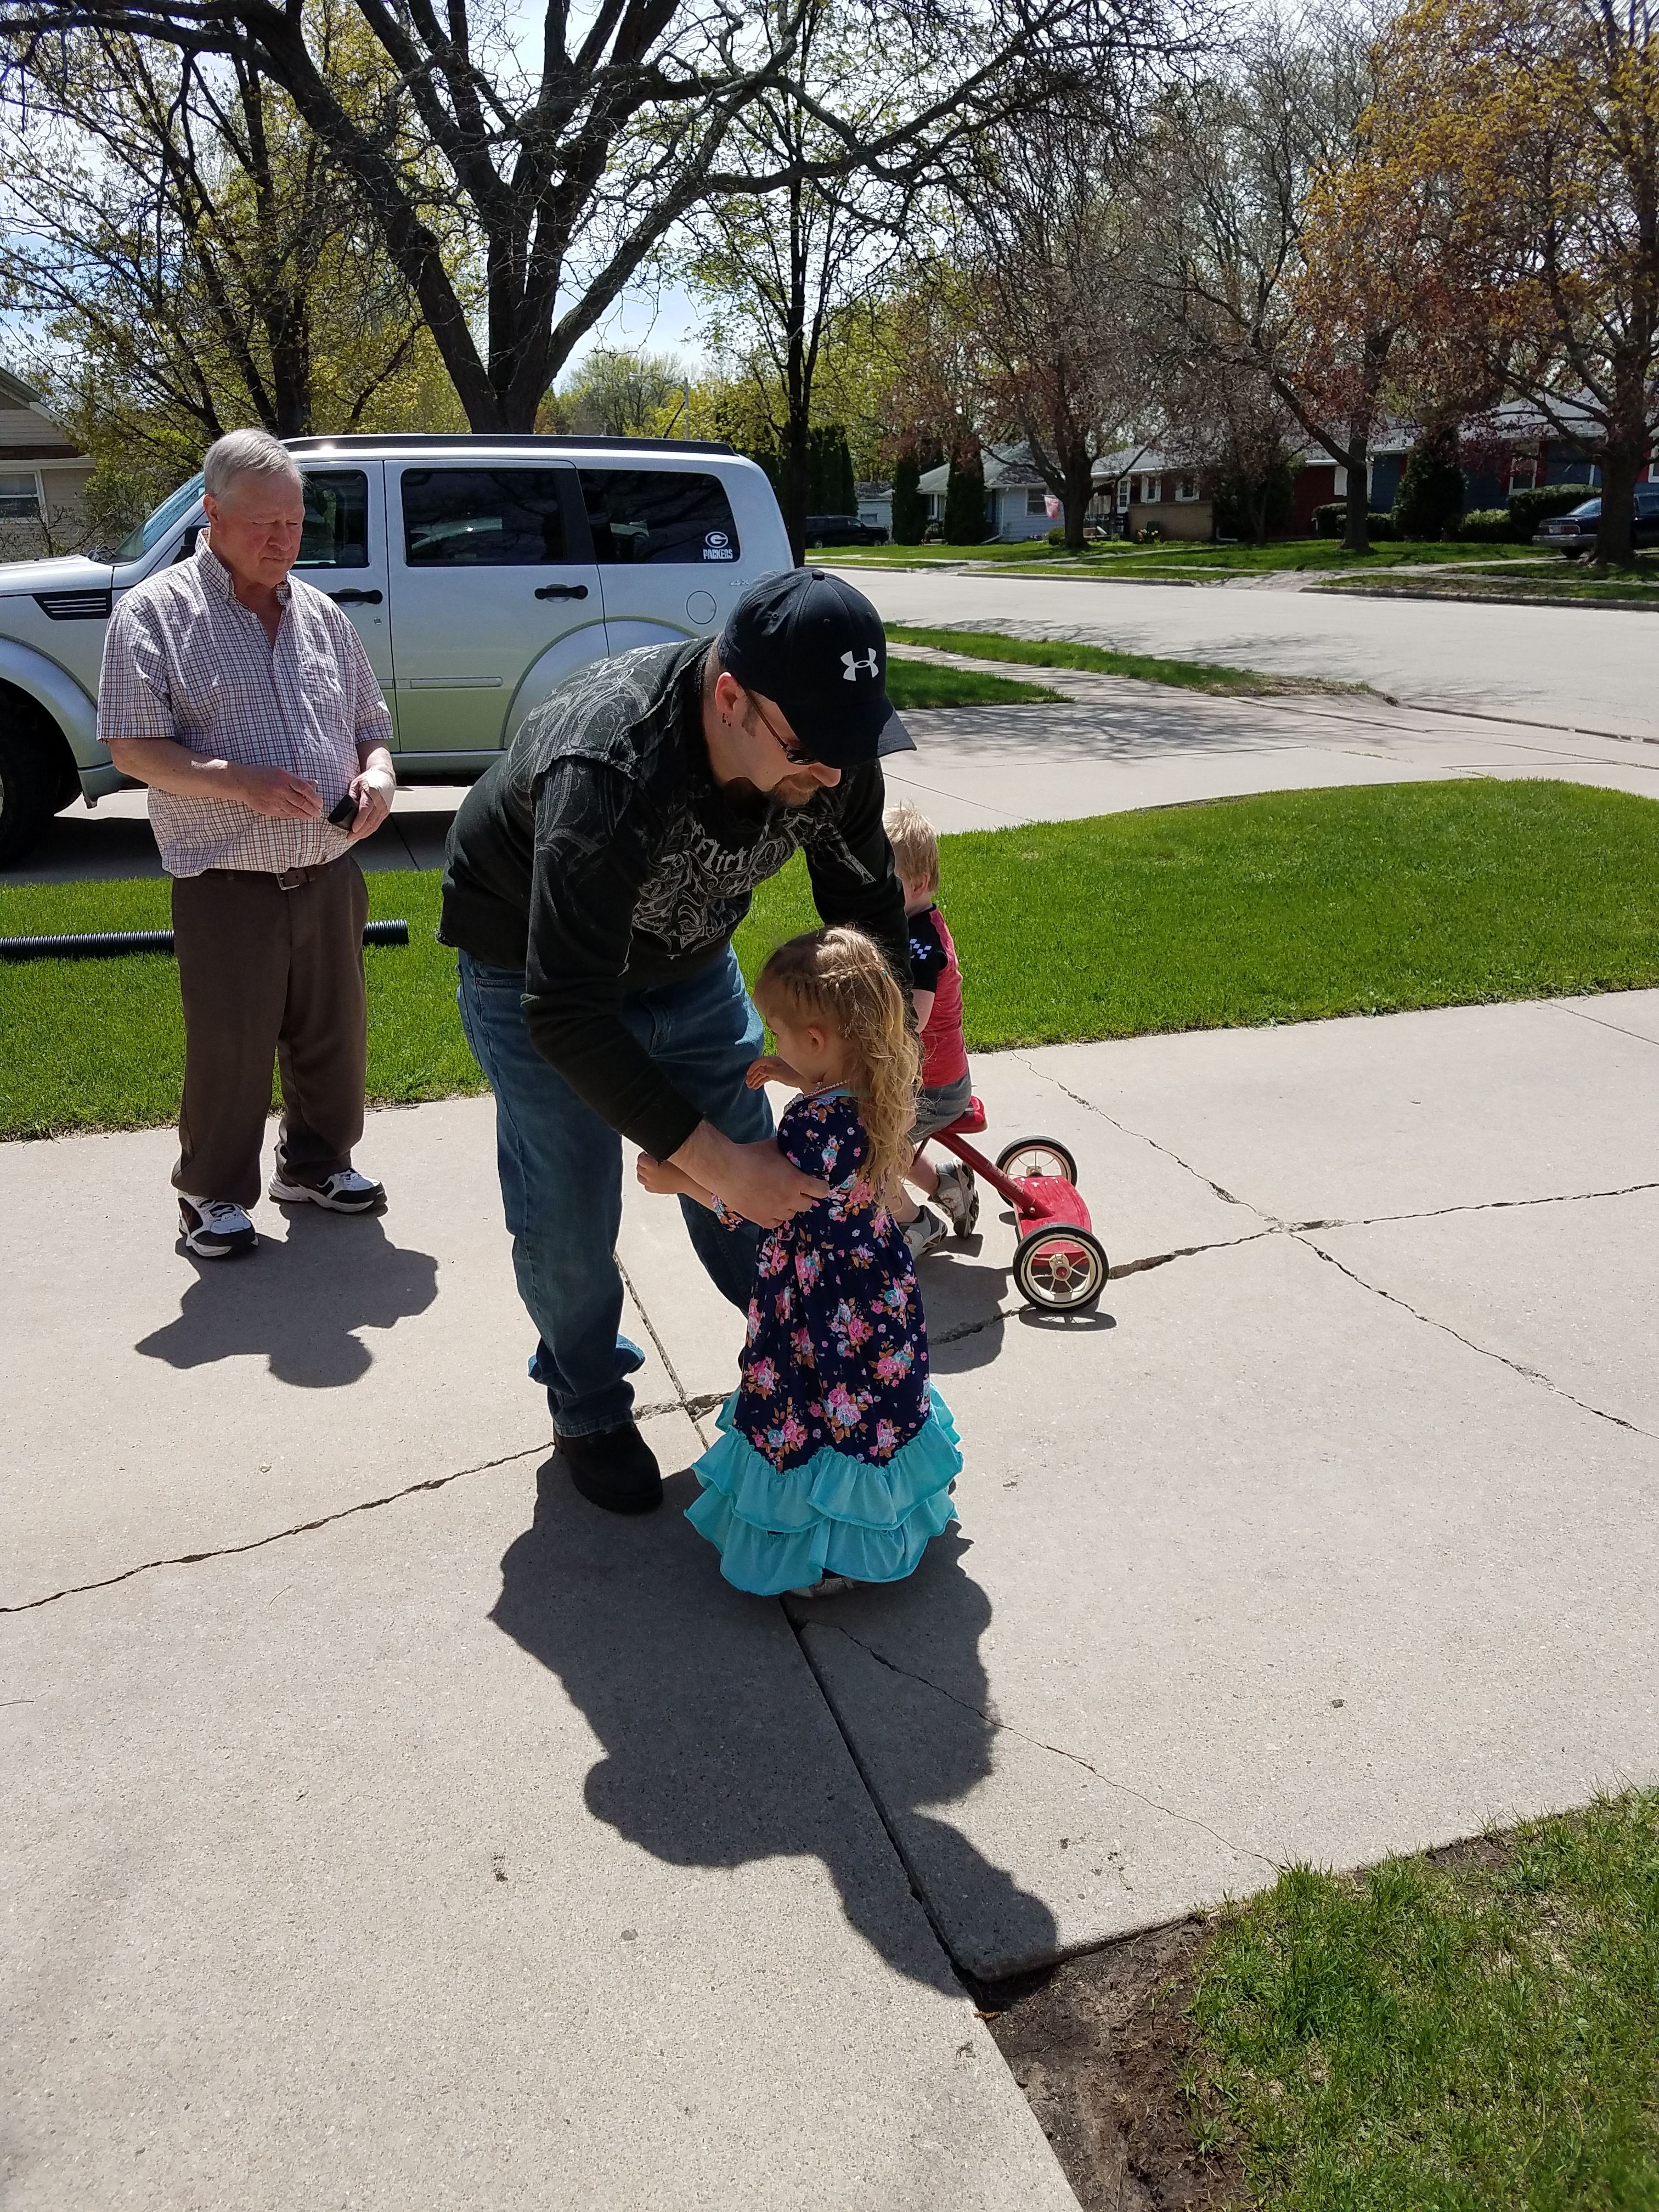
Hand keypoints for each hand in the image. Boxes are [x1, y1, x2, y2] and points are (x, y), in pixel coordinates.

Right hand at [233, 764, 321, 819]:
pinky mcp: (269, 809)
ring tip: (311, 816)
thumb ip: (298, 779)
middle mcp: (280, 789)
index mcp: (285, 778)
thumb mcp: (281, 772)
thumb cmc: (262, 775)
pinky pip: (284, 814)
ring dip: (305, 815)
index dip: (315, 797)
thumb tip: (313, 783)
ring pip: (294, 810)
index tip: (320, 803)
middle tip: (318, 813)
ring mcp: (274, 800)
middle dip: (312, 809)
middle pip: (301, 802)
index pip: (305, 788)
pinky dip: (293, 815)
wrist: (242, 782)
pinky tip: (298, 815)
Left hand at [345, 769, 394, 840]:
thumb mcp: (356, 783)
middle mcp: (380, 803)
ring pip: (374, 825)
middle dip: (359, 831)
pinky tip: (362, 833)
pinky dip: (369, 830)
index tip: (353, 829)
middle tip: (349, 837)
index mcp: (372, 794)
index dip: (359, 821)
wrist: (385, 775)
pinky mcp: (385, 813)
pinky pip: (377, 824)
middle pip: (370, 821)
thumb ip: (351, 795)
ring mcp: (384, 809)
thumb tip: (346, 807)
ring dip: (364, 833)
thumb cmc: (370, 779)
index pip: (365, 810)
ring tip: (353, 837)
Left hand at [635, 1153, 683, 1195]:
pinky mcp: (656, 1190)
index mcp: (653, 1168)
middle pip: (639, 1168)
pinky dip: (647, 1181)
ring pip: (640, 1178)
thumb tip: (653, 1152)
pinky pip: (646, 1186)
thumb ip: (659, 1153)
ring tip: (650, 1168)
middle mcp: (650, 1177)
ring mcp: (653, 1185)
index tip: (647, 1153)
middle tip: (649, 1159)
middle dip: (643, 1163)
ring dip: (643, 1172)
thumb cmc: (683, 1169)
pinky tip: (653, 1177)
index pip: (640, 1160)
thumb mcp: (670, 1156)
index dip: (643, 1155)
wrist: (690, 1182)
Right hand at [690, 1134, 827, 1229]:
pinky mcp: (761, 1219)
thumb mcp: (775, 1147)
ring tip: (780, 1197)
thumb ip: (789, 1151)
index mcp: (797, 1181)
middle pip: (808, 1204)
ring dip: (790, 1206)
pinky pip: (777, 1223)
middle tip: (795, 1189)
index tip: (816, 1183)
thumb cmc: (751, 1155)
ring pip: (792, 1214)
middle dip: (804, 1196)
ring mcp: (776, 1211)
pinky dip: (776, 1216)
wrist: (726, 1170)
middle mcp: (790, 1199)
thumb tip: (795, 1148)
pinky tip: (771, 1207)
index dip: (820, 1187)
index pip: (822, 1191)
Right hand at [745, 1054, 800, 1090]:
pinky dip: (760, 1081)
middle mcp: (772, 1063)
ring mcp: (774, 1069)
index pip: (759, 1062)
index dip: (752, 1068)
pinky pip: (765, 1077)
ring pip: (762, 1073)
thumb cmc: (793, 1074)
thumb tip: (759, 1069)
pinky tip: (756, 1087)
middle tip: (747, 1083)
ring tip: (750, 1087)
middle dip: (753, 1075)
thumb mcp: (780, 1073)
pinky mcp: (776, 1075)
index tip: (747, 1075)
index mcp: (773, 1060)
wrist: (803, 1080)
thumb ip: (769, 1071)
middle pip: (759, 1068)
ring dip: (755, 1079)